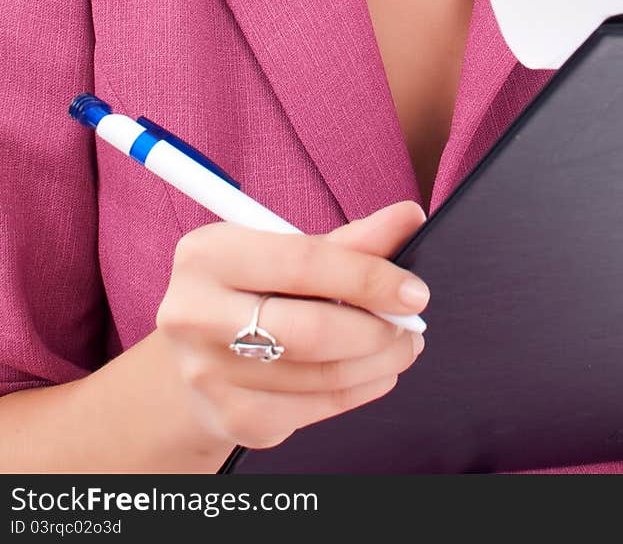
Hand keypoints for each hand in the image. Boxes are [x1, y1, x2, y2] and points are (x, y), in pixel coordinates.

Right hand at [154, 200, 428, 449]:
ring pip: (320, 375)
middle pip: (312, 330)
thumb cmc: (252, 289)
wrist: (196, 355)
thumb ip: (349, 239)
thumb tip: (409, 218)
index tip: (414, 291)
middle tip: (413, 327)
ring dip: (377, 363)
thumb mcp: (286, 251)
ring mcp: (206, 374)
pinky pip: (312, 409)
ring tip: (401, 347)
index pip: (305, 263)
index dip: (369, 277)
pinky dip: (357, 392)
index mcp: (208, 254)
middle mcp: (194, 313)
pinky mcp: (230, 418)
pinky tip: (374, 374)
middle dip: (378, 331)